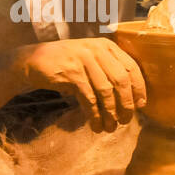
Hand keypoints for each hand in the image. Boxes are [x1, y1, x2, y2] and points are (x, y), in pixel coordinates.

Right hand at [15, 39, 146, 131]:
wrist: (33, 61)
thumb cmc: (66, 64)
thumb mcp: (90, 60)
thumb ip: (109, 71)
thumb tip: (132, 99)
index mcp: (106, 46)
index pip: (131, 67)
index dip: (139, 88)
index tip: (141, 105)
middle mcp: (97, 50)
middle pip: (121, 81)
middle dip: (126, 104)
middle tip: (126, 121)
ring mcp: (84, 60)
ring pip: (106, 92)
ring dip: (110, 114)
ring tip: (110, 128)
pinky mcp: (71, 73)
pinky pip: (89, 98)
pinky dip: (94, 115)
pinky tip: (95, 125)